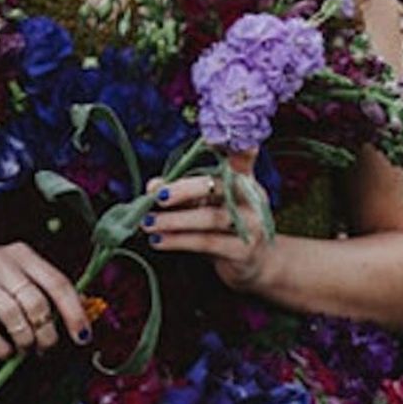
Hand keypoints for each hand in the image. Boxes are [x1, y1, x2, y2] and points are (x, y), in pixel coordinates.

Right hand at [0, 242, 92, 360]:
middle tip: (47, 348)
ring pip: (15, 317)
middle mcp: (2, 262)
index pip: (57, 282)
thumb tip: (80, 312)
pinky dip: (1, 347)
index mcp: (22, 254)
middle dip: (48, 334)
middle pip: (37, 303)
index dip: (74, 311)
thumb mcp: (13, 272)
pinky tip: (5, 351)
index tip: (83, 336)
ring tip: (26, 350)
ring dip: (26, 342)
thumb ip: (42, 288)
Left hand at [142, 152, 274, 292]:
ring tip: (148, 223)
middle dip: (183, 189)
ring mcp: (252, 224)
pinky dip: (179, 241)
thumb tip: (152, 186)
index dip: (232, 146)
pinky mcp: (244, 251)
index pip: (241, 157)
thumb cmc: (224, 227)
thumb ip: (182, 192)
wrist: (254, 265)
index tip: (213, 138)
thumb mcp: (204, 204)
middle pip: (218, 186)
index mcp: (244, 178)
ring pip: (210, 218)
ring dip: (174, 220)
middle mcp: (252, 197)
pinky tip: (159, 240)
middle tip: (157, 195)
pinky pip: (207, 243)